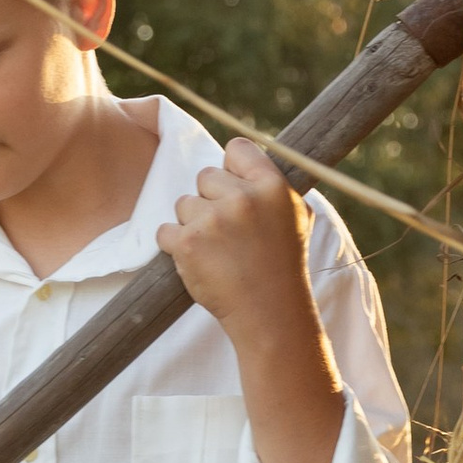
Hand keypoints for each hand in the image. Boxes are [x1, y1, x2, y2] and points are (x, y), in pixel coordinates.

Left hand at [156, 138, 316, 339]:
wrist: (270, 313)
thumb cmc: (283, 265)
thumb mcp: (297, 216)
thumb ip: (273, 185)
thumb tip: (245, 159)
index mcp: (272, 186)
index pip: (237, 149)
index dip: (232, 168)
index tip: (234, 190)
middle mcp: (242, 198)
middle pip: (205, 176)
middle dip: (210, 200)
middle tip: (228, 231)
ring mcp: (212, 220)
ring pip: (184, 204)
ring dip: (193, 225)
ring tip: (217, 251)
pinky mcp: (187, 243)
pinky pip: (166, 231)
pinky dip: (176, 246)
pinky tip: (200, 261)